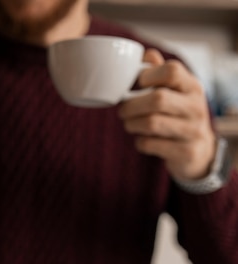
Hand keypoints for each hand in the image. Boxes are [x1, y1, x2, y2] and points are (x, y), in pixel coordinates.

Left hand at [118, 48, 216, 181]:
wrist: (198, 151)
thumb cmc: (177, 114)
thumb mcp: (174, 91)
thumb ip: (159, 72)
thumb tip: (145, 54)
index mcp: (192, 86)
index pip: (172, 70)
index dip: (147, 75)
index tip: (136, 84)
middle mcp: (197, 106)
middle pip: (157, 99)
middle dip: (131, 105)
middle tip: (122, 110)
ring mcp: (193, 130)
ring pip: (151, 123)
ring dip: (131, 124)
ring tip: (129, 123)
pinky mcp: (186, 152)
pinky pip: (150, 144)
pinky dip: (139, 141)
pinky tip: (142, 139)